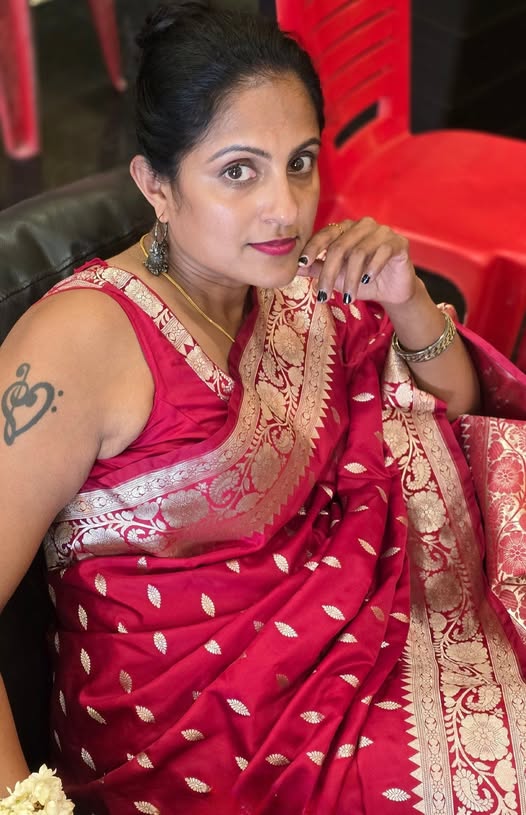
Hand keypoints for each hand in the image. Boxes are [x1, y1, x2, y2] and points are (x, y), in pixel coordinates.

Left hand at [297, 217, 417, 306]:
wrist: (392, 291)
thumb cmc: (362, 280)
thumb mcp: (337, 277)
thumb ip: (317, 268)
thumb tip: (293, 268)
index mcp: (345, 229)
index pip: (325, 235)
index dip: (313, 248)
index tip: (302, 263)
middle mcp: (363, 226)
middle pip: (340, 247)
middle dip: (329, 274)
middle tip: (323, 296)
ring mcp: (382, 232)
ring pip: (359, 252)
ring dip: (351, 279)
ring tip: (348, 298)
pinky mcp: (398, 242)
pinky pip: (382, 252)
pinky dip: (372, 268)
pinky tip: (368, 280)